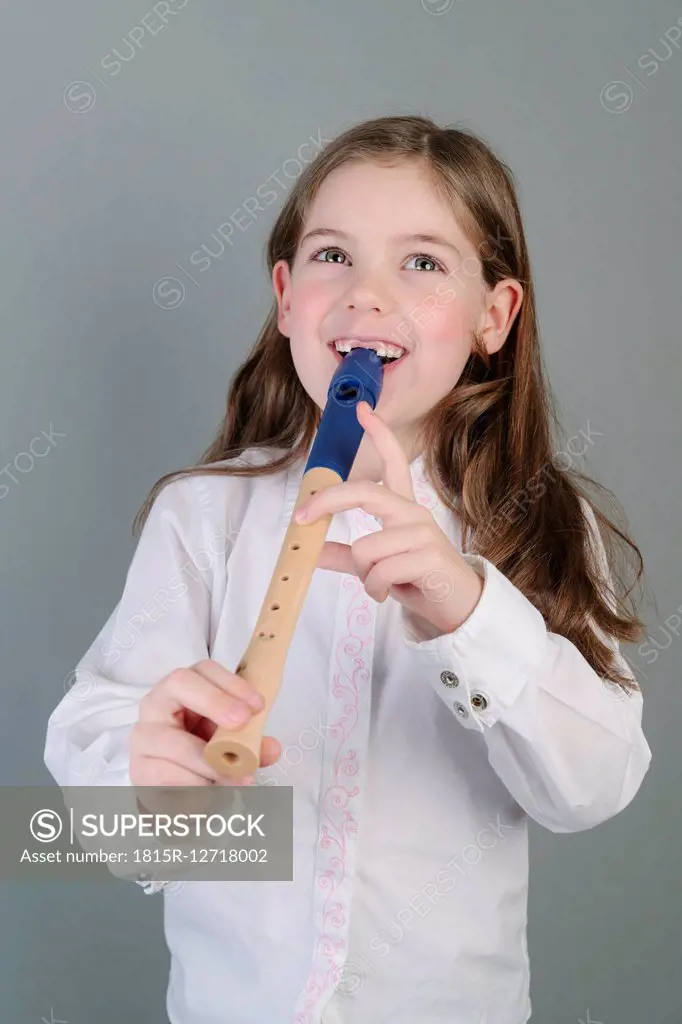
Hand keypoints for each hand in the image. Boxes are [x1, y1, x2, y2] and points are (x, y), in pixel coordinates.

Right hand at [130, 659, 281, 786]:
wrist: (170, 788)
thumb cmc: (201, 751)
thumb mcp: (229, 742)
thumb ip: (252, 742)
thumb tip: (272, 748)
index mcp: (183, 689)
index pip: (203, 670)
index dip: (231, 684)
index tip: (257, 706)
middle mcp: (156, 704)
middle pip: (180, 684)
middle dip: (215, 701)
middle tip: (241, 722)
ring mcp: (143, 737)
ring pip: (174, 742)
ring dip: (210, 762)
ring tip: (238, 780)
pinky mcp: (138, 771)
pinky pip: (167, 779)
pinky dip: (195, 789)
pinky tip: (211, 797)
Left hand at [293, 401, 483, 636]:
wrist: (459, 608)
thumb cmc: (418, 581)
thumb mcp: (377, 566)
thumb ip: (346, 557)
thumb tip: (313, 551)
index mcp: (404, 510)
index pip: (394, 464)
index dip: (379, 435)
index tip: (363, 410)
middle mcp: (414, 514)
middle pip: (365, 492)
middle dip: (328, 501)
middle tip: (301, 517)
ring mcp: (422, 534)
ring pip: (364, 547)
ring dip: (363, 575)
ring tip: (380, 586)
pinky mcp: (428, 557)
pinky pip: (379, 571)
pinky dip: (375, 589)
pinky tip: (387, 594)